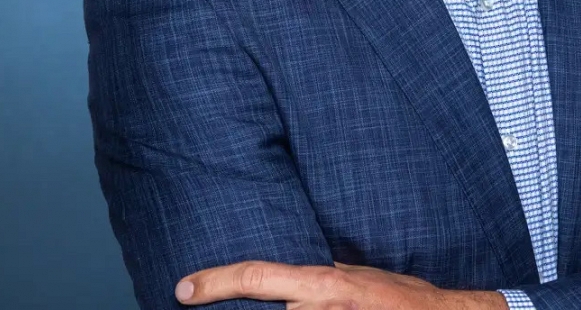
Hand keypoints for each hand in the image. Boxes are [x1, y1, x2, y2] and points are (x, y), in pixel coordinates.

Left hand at [175, 260, 507, 308]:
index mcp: (324, 283)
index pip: (259, 277)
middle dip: (225, 308)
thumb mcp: (354, 275)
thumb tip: (284, 281)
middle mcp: (321, 309)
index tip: (183, 288)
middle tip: (193, 301)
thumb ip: (318, 280)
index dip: (216, 282)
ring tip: (217, 307)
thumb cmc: (397, 296)